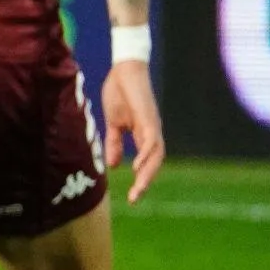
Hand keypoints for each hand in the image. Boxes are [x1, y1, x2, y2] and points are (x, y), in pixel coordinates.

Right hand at [102, 59, 165, 204]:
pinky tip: (138, 165)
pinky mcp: (148, 118)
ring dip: (148, 173)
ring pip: (156, 155)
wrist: (124, 70)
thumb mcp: (113, 123)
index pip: (147, 162)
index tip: (132, 197)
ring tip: (138, 189)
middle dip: (145, 182)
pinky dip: (146, 154)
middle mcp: (152, 133)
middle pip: (154, 163)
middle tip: (134, 199)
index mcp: (144, 135)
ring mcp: (152, 125)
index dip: (141, 179)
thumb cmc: (119, 93)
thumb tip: (115, 166)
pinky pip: (151, 140)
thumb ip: (115, 143)